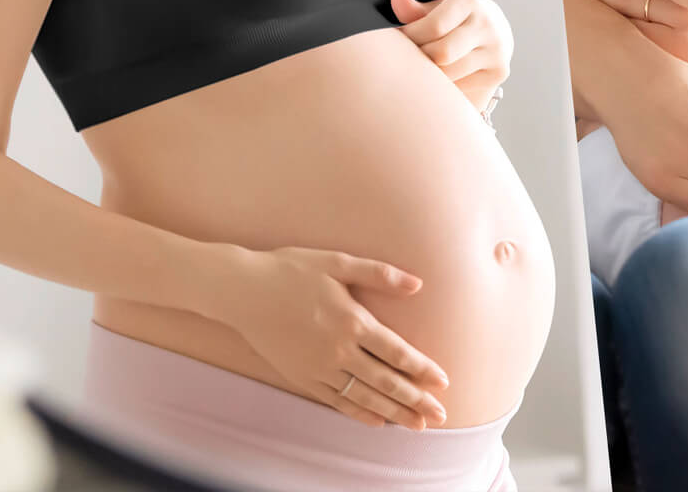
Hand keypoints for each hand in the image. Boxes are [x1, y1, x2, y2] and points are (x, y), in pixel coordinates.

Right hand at [219, 245, 449, 426]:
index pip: (397, 352)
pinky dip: (359, 414)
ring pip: (364, 397)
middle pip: (385, 381)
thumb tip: (417, 284)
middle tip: (439, 416)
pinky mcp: (302, 378)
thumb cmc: (293, 270)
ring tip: (416, 425)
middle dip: (415, 400)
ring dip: (393, 412)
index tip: (443, 383)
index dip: (422, 369)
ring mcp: (319, 368)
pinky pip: (336, 402)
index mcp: (353, 320)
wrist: (244, 291)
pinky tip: (377, 421)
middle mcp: (339, 350)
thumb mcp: (338, 262)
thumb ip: (380, 274)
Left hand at [391, 0, 512, 111]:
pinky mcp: (499, 71)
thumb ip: (415, 10)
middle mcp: (487, 22)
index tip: (400, 41)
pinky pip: (462, 86)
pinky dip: (446, 87)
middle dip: (420, 58)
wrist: (494, 32)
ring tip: (422, 68)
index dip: (411, 37)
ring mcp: (496, 48)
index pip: (434, 26)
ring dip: (430, 75)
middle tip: (410, 58)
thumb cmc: (456, 19)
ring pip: (451, 73)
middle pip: (442, 53)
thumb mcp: (436, 9)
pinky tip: (442, 78)